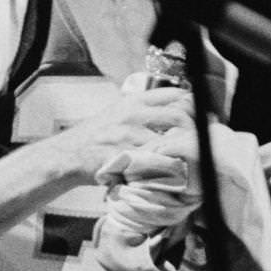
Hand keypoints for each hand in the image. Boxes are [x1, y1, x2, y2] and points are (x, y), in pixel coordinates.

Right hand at [46, 87, 194, 185]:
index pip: (175, 94)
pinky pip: (152, 163)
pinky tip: (169, 175)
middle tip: (199, 146)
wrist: (68, 155)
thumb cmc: (96, 137)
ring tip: (187, 163)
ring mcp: (127, 135)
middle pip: (178, 115)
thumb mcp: (119, 112)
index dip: (193, 107)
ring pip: (168, 141)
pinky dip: (163, 171)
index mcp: (134, 101)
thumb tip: (177, 112)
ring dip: (181, 154)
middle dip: (194, 132)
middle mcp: (132, 114)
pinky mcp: (122, 156)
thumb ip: (145, 110)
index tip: (202, 120)